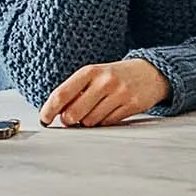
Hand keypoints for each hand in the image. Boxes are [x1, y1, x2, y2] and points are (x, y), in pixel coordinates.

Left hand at [40, 59, 170, 126]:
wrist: (151, 72)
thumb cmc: (116, 76)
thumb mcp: (95, 76)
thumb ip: (76, 91)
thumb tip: (56, 113)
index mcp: (90, 71)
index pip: (62, 94)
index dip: (49, 110)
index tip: (44, 119)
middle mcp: (104, 81)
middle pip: (73, 113)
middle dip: (70, 120)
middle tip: (73, 118)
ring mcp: (119, 93)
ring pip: (90, 121)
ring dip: (89, 122)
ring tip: (97, 110)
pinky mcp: (131, 105)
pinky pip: (107, 123)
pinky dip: (104, 122)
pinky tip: (110, 111)